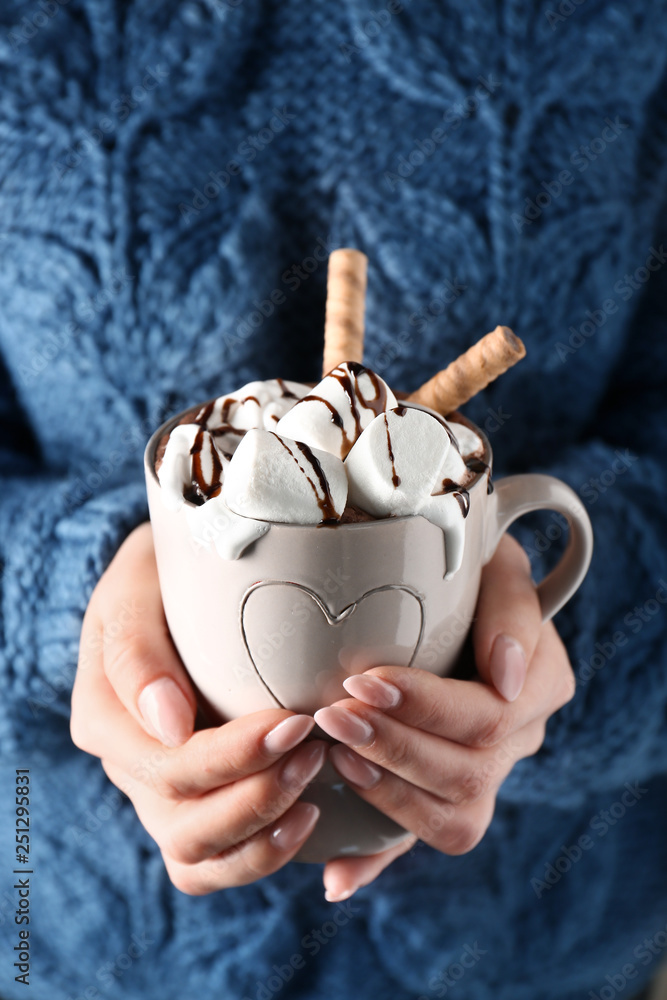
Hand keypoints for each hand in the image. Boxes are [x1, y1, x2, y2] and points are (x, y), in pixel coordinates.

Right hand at [70, 523, 328, 893]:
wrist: (176, 579)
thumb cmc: (160, 576)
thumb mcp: (135, 588)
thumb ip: (137, 651)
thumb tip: (170, 725)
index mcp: (103, 716)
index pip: (166, 763)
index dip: (234, 756)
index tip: (293, 720)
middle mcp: (127, 766)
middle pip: (184, 822)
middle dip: (258, 794)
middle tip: (315, 747)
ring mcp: (159, 794)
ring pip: (198, 857)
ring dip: (262, 831)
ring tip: (315, 787)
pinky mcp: (195, 806)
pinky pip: (216, 863)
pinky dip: (260, 854)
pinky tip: (308, 817)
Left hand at [315, 534, 575, 900]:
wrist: (444, 590)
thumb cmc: (465, 565)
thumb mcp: (494, 560)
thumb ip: (511, 605)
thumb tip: (502, 678)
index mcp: (540, 683)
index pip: (490, 715)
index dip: (426, 707)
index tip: (365, 681)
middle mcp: (520, 739)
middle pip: (467, 771)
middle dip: (394, 747)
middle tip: (332, 716)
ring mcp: (484, 776)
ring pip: (452, 819)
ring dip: (387, 794)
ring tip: (332, 756)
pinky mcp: (442, 798)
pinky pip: (418, 843)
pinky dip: (378, 862)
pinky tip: (336, 875)